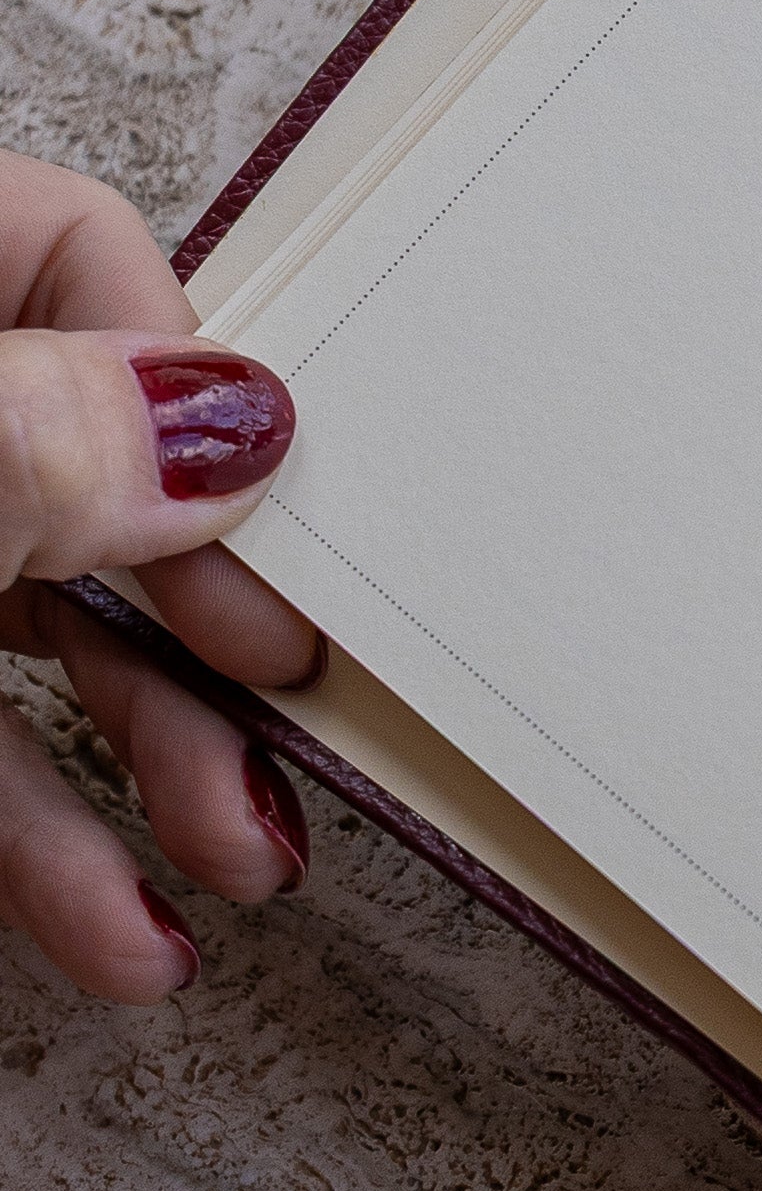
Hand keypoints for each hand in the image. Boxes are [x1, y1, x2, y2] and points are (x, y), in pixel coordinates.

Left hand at [0, 156, 318, 998]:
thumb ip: (35, 442)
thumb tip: (229, 423)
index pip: (76, 254)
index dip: (186, 384)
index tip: (267, 518)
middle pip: (90, 474)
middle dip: (207, 623)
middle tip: (301, 699)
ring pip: (33, 635)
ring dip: (154, 763)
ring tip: (244, 866)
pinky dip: (45, 847)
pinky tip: (120, 936)